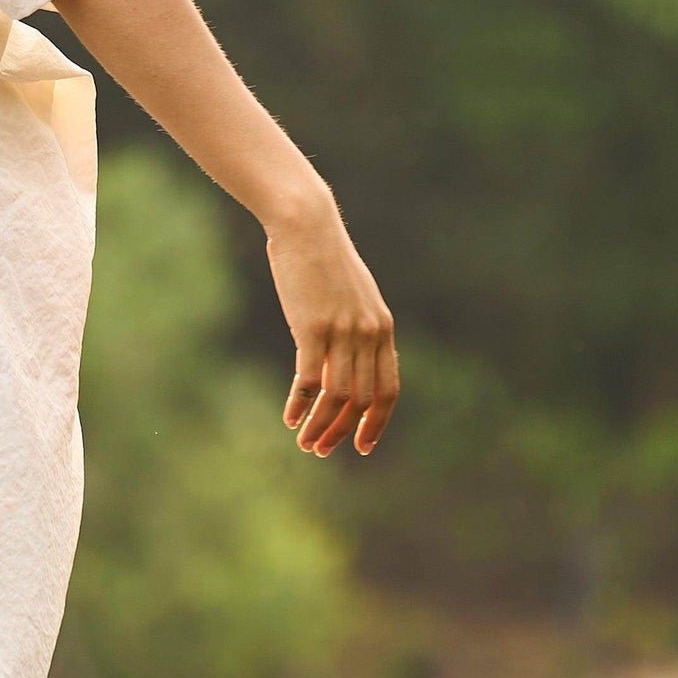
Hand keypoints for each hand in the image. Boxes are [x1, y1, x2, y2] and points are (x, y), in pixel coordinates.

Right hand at [266, 191, 398, 456]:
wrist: (307, 227)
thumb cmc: (323, 260)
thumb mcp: (350, 298)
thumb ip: (354, 331)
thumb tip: (342, 364)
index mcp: (383, 329)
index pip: (388, 390)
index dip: (377, 423)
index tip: (363, 446)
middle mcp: (368, 334)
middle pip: (362, 399)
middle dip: (344, 432)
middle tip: (322, 450)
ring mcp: (342, 331)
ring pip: (337, 396)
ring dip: (321, 426)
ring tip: (305, 442)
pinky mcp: (312, 327)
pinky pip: (309, 379)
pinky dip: (300, 404)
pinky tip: (289, 418)